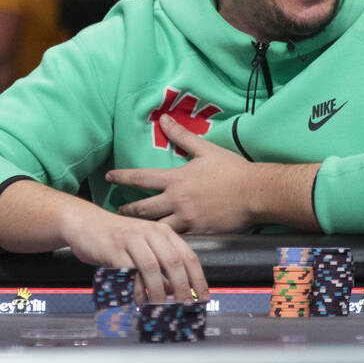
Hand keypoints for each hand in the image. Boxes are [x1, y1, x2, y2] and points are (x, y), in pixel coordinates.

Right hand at [59, 203, 208, 302]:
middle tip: (185, 306)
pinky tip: (138, 300)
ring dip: (159, 292)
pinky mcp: (113, 249)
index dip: (198, 279)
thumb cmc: (117, 238)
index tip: (203, 297)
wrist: (84, 222)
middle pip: (174, 262)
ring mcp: (132, 239)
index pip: (189, 256)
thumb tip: (177, 291)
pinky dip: (135, 289)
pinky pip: (129, 272)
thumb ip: (162, 267)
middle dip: (183, 288)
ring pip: (152, 268)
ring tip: (161, 307)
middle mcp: (151, 232)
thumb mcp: (145, 248)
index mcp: (163, 232)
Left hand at [108, 114, 255, 232]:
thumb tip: (164, 119)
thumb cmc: (232, 170)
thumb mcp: (206, 149)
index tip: (108, 177)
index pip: (141, 178)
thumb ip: (183, 136)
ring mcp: (187, 219)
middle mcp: (177, 201)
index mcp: (177, 180)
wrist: (255, 193)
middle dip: (127, 210)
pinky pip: (177, 240)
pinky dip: (166, 240)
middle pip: (143, 209)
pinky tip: (160, 243)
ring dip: (143, 229)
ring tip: (135, 231)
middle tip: (117, 212)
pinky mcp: (198, 233)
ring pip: (156, 228)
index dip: (122, 177)